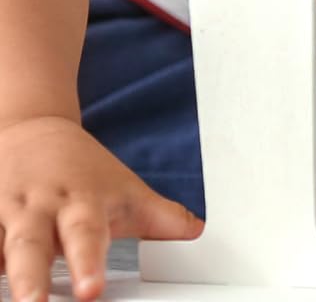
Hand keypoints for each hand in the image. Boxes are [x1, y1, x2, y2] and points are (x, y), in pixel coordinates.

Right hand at [0, 116, 201, 301]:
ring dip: (1, 274)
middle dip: (31, 279)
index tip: (92, 291)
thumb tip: (196, 232)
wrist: (32, 131)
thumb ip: (158, 216)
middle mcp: (37, 211)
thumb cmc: (83, 172)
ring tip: (17, 301)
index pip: (86, 235)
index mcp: (79, 204)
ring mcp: (2, 215)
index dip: (89, 263)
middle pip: (31, 246)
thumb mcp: (123, 190)